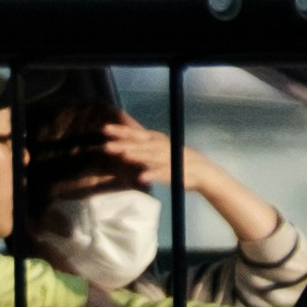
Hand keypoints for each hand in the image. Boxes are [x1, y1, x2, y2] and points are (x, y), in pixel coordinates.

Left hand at [110, 115, 235, 200]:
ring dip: (136, 156)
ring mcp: (168, 159)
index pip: (135, 133)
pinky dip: (152, 175)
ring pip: (149, 157)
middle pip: (139, 145)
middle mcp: (161, 146)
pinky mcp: (175, 172)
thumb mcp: (158, 147)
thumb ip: (141, 143)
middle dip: (122, 144)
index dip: (120, 130)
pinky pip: (162, 174)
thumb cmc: (175, 159)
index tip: (104, 129)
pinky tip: (142, 178)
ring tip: (123, 156)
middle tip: (105, 145)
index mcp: (156, 140)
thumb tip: (123, 135)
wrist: (203, 172)